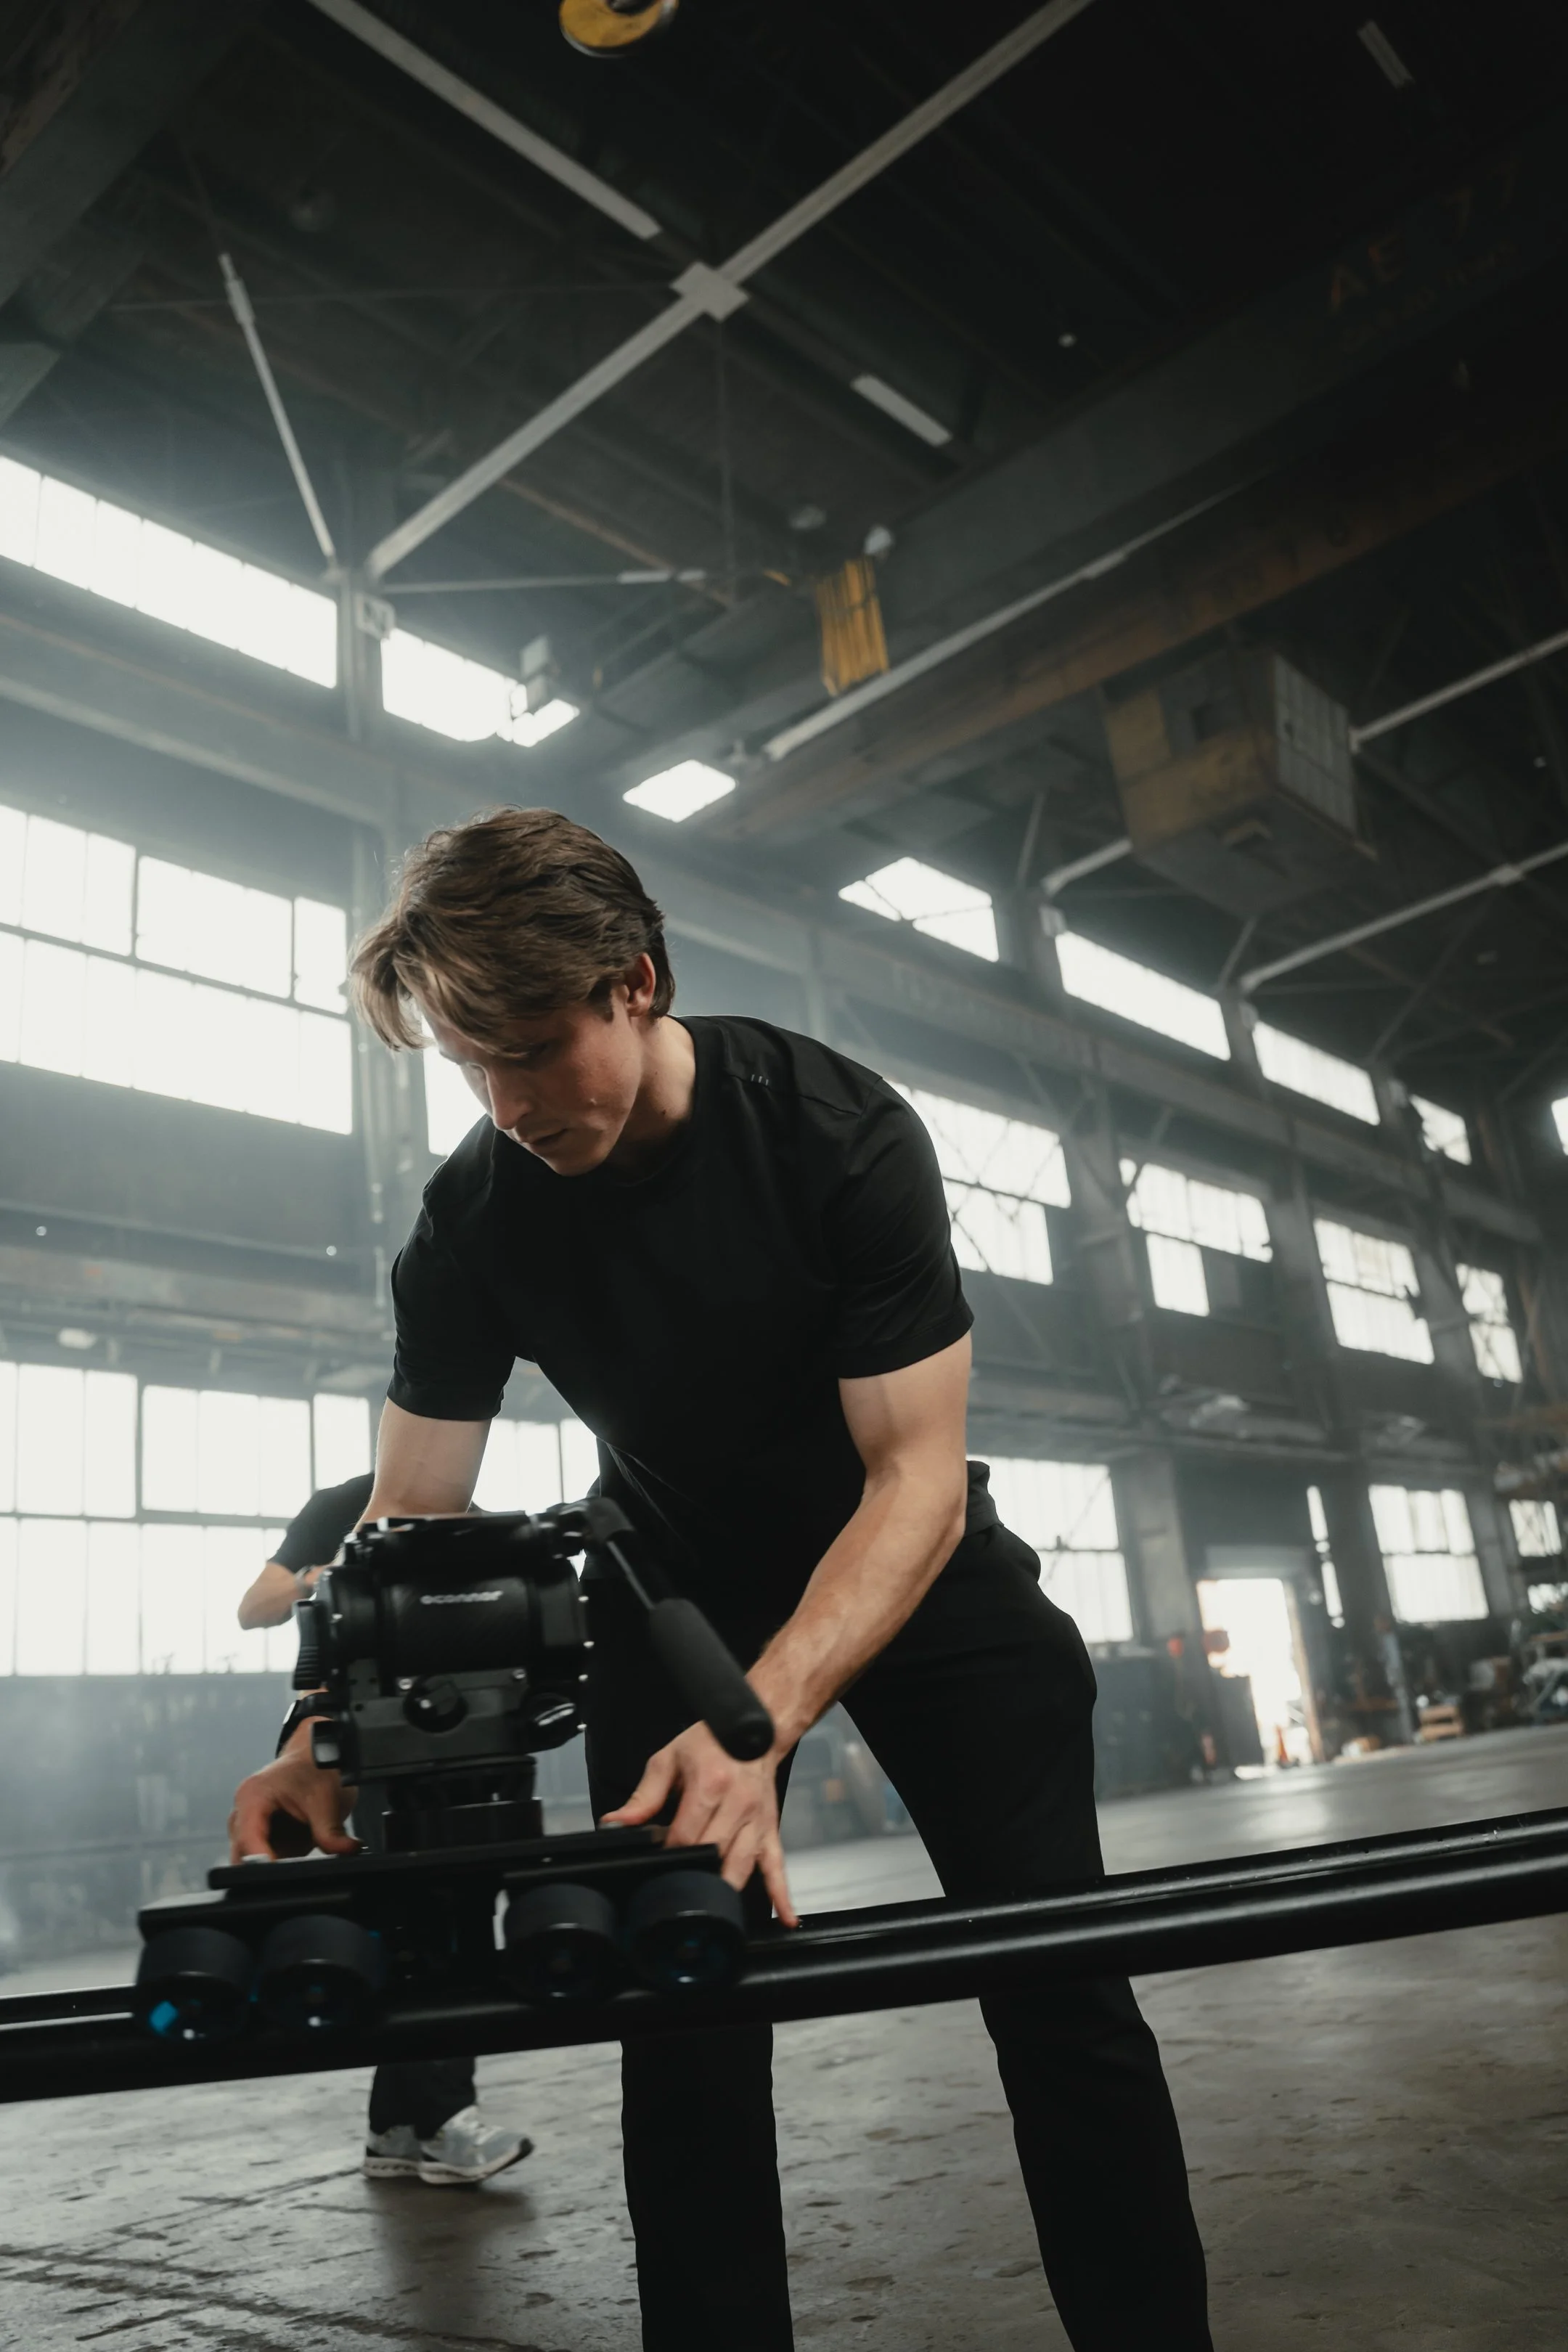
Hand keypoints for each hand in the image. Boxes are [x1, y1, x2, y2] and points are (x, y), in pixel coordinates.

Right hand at [228, 1733, 358, 1862]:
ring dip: (275, 1866)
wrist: (316, 1758)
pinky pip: (264, 1860)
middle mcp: (242, 1813)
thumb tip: (345, 1851)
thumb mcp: (327, 1798)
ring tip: (302, 1854)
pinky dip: (281, 1863)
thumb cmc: (314, 1768)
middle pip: (242, 1856)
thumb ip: (332, 1831)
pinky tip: (299, 1852)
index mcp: (252, 1796)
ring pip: (251, 1863)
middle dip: (267, 1869)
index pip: (248, 1839)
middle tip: (297, 1872)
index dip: (264, 1862)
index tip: (282, 1875)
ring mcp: (247, 1828)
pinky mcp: (260, 1838)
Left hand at [602, 1723, 797, 1927]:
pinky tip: (785, 1918)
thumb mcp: (669, 1760)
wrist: (755, 1729)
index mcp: (711, 1786)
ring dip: (724, 1889)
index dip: (668, 1852)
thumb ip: (643, 1797)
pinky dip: (782, 1894)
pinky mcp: (770, 1831)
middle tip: (675, 1878)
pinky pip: (777, 1866)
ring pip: (741, 1867)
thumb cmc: (711, 1743)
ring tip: (708, 1910)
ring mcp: (757, 1821)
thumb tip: (615, 1824)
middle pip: (712, 1855)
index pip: (686, 1836)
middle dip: (691, 1870)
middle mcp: (738, 1805)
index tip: (657, 1859)